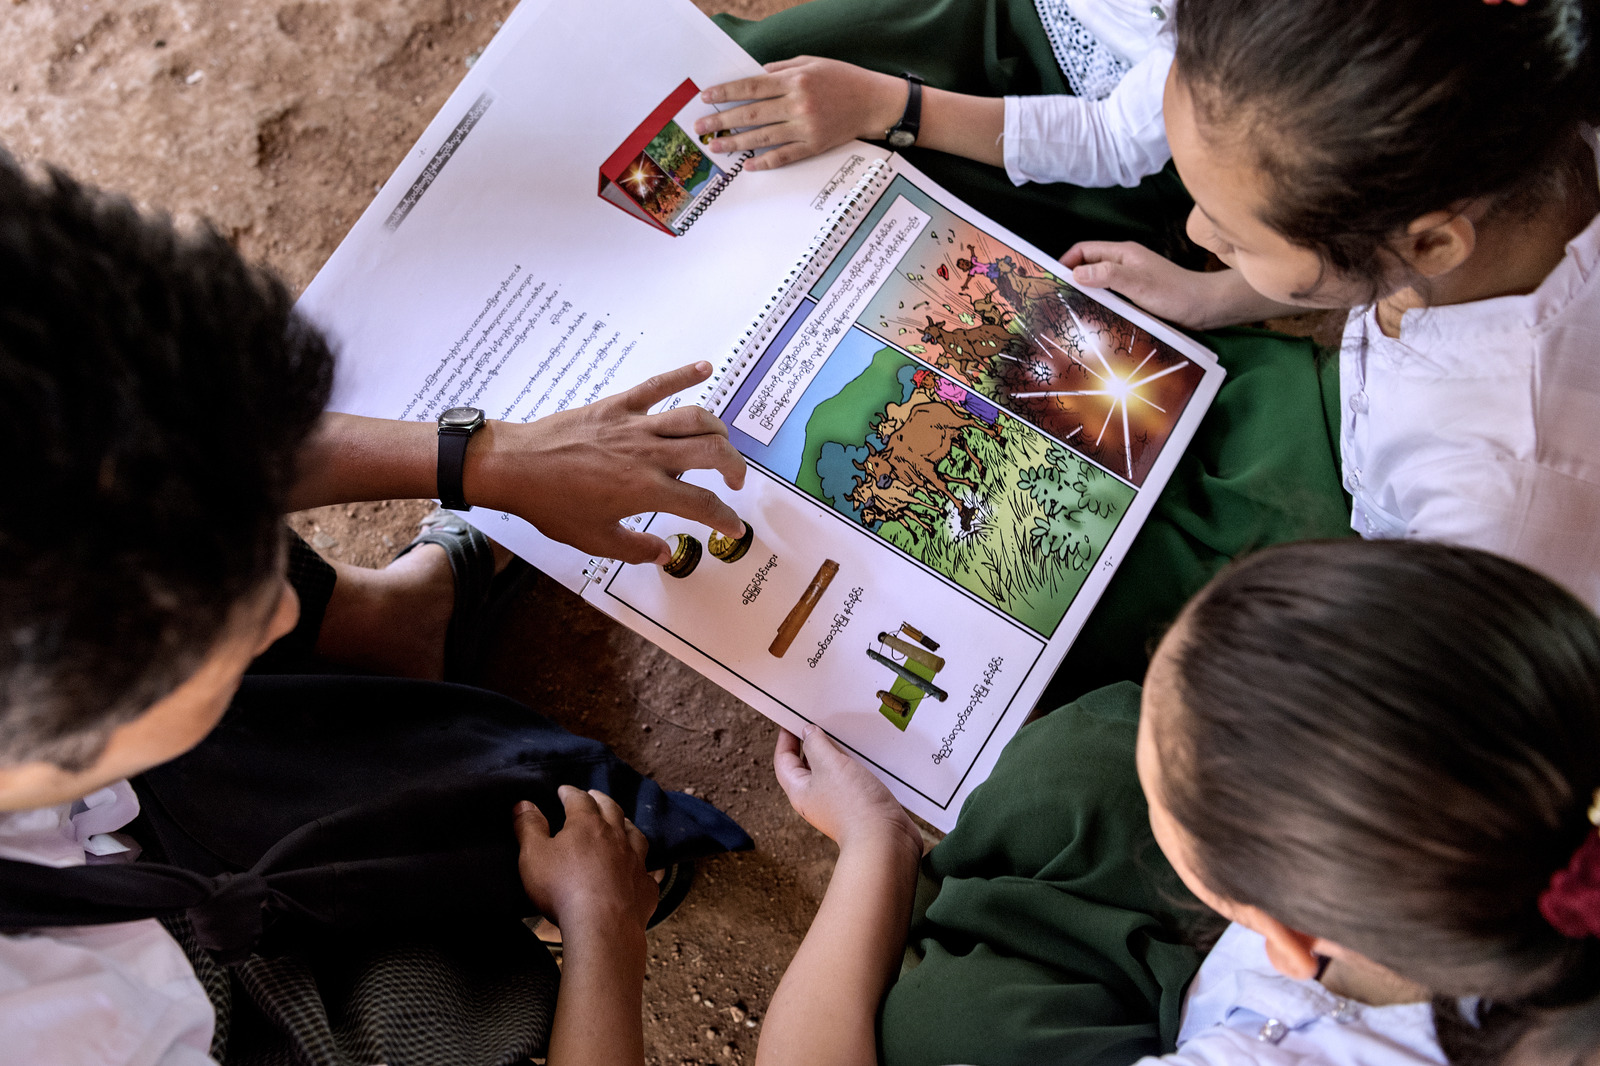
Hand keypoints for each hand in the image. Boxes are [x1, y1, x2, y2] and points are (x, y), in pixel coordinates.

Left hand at [476, 361, 747, 564]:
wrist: (514, 467)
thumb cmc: (550, 504)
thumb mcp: (594, 539)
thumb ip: (636, 548)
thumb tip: (664, 554)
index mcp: (645, 490)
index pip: (701, 504)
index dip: (724, 518)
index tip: (733, 527)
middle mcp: (648, 454)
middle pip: (712, 452)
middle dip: (734, 468)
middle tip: (734, 482)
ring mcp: (635, 426)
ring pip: (694, 418)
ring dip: (718, 431)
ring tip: (722, 444)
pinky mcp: (618, 406)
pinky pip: (658, 385)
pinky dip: (684, 374)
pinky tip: (705, 367)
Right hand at [513, 786, 658, 935]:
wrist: (602, 926)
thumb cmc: (563, 889)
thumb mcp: (534, 855)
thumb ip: (529, 828)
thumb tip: (524, 804)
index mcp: (587, 825)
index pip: (579, 800)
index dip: (570, 793)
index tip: (564, 790)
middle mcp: (616, 837)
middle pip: (611, 810)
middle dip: (601, 800)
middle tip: (594, 795)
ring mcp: (635, 861)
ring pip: (635, 835)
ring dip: (627, 825)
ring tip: (622, 822)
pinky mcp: (645, 887)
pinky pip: (649, 872)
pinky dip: (645, 866)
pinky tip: (644, 868)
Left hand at [696, 58, 907, 170]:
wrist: (875, 102)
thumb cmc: (843, 79)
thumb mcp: (812, 62)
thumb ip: (782, 68)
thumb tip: (755, 76)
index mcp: (795, 80)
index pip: (751, 87)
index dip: (726, 93)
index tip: (706, 97)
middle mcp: (798, 104)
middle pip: (751, 113)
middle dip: (722, 120)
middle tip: (701, 128)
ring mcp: (806, 127)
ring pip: (763, 137)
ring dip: (737, 143)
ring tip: (717, 146)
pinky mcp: (815, 145)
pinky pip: (785, 156)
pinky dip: (766, 162)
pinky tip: (748, 165)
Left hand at [774, 726, 921, 857]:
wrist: (885, 841)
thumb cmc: (854, 805)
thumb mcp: (830, 764)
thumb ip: (816, 745)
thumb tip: (808, 733)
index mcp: (800, 791)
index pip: (784, 761)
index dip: (786, 738)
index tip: (792, 719)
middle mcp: (815, 798)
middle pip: (806, 766)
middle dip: (812, 742)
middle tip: (820, 721)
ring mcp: (837, 803)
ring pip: (831, 771)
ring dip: (836, 752)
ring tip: (844, 733)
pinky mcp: (859, 805)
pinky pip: (850, 779)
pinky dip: (854, 764)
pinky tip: (864, 754)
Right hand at [1058, 241, 1226, 327]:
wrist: (1205, 308)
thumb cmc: (1175, 294)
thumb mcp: (1138, 284)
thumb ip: (1108, 276)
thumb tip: (1076, 272)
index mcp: (1123, 254)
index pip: (1084, 250)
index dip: (1066, 262)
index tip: (1052, 280)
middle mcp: (1124, 264)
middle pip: (1088, 266)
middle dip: (1071, 279)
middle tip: (1056, 299)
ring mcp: (1130, 280)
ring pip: (1098, 283)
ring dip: (1085, 293)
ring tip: (1069, 311)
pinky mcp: (1136, 295)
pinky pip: (1110, 296)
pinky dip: (1098, 304)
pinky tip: (1094, 318)